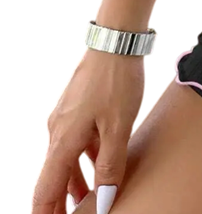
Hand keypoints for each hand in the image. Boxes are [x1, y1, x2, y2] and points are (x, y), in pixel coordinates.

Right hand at [32, 48, 143, 213]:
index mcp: (62, 141)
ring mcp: (67, 117)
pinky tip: (102, 162)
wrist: (117, 41)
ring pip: (68, 158)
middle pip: (54, 177)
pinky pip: (78, 141)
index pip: (45, 190)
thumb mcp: (119, 126)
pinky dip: (86, 158)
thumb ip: (111, 164)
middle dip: (60, 202)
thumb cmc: (117, 80)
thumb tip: (103, 200)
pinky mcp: (79, 106)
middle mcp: (58, 132)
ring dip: (76, 181)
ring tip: (89, 199)